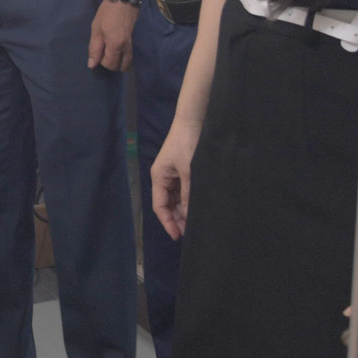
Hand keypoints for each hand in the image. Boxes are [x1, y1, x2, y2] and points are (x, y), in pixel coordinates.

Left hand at [88, 0, 136, 70]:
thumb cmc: (107, 13)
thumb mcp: (96, 29)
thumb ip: (94, 48)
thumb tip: (92, 65)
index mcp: (115, 45)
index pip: (110, 65)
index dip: (102, 62)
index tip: (98, 53)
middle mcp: (126, 48)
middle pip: (120, 67)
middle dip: (112, 64)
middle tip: (104, 54)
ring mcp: (133, 44)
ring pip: (129, 63)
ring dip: (120, 63)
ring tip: (112, 55)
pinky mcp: (136, 40)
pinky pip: (132, 55)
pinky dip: (126, 58)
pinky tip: (119, 52)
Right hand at [151, 119, 197, 239]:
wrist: (195, 120)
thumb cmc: (188, 144)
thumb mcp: (189, 172)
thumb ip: (188, 195)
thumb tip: (188, 216)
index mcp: (159, 177)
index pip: (160, 206)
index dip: (168, 222)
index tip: (178, 237)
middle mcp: (164, 177)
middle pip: (168, 204)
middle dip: (177, 219)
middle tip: (191, 232)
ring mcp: (174, 173)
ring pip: (177, 198)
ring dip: (184, 210)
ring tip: (196, 222)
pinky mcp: (184, 169)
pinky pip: (184, 190)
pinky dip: (189, 200)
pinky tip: (199, 206)